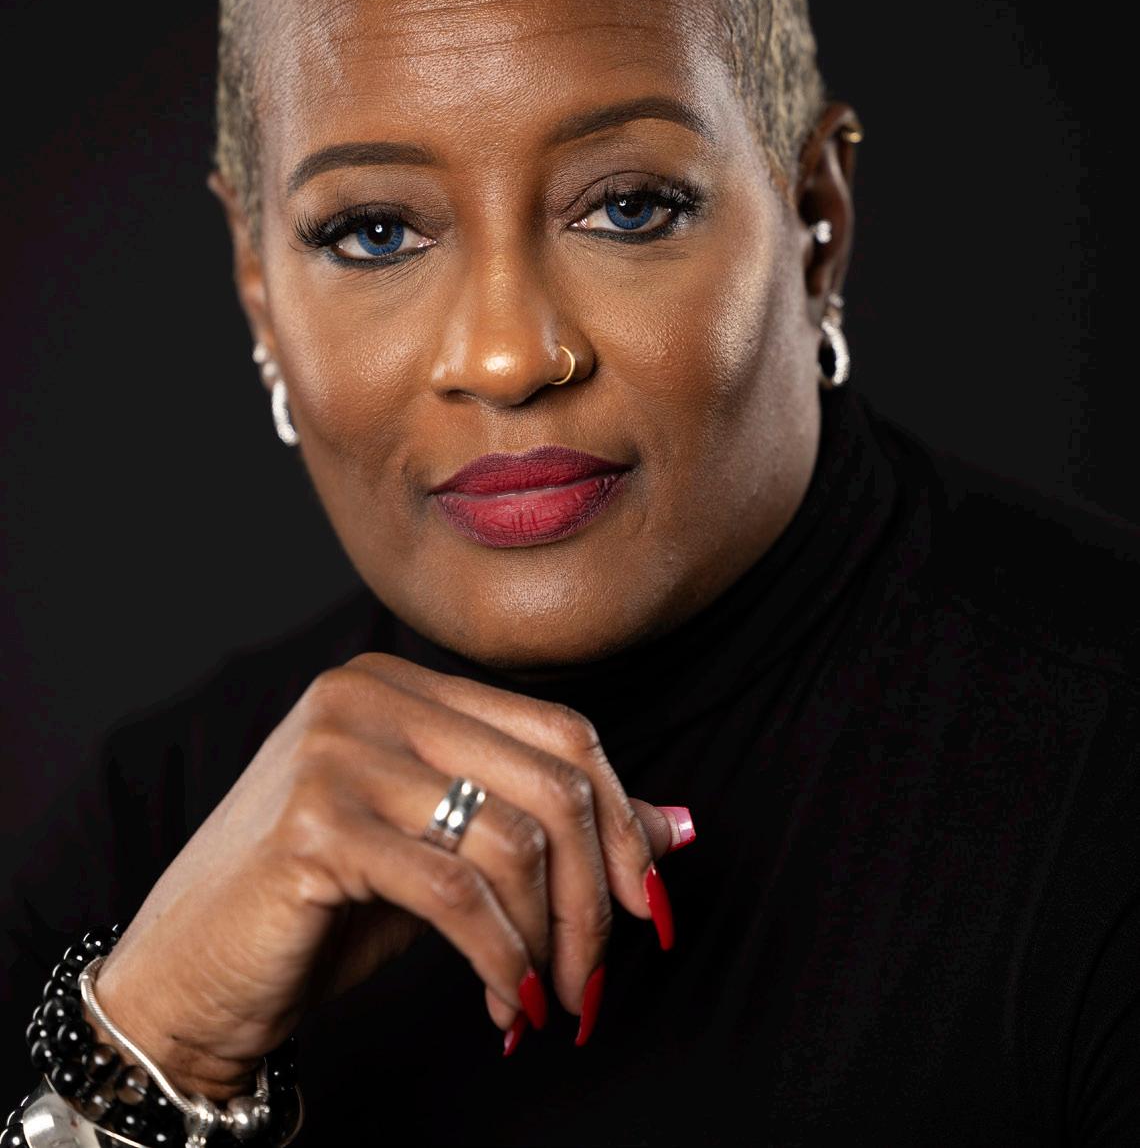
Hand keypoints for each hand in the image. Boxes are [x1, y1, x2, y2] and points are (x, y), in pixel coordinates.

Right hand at [88, 652, 686, 1099]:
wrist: (189, 977)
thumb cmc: (323, 911)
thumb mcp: (449, 855)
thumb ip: (548, 830)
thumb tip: (675, 830)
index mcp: (405, 682)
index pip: (561, 728)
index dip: (622, 819)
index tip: (651, 907)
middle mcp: (369, 694)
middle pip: (550, 780)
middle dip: (597, 896)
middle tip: (596, 981)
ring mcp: (337, 750)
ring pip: (513, 840)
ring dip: (549, 942)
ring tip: (542, 1002)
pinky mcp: (315, 824)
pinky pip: (456, 894)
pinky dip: (501, 960)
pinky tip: (505, 1004)